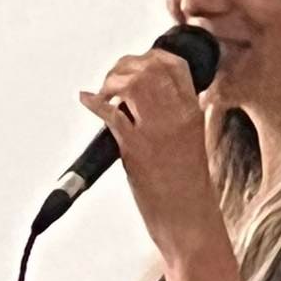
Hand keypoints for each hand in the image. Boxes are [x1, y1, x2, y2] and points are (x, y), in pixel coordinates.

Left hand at [80, 50, 225, 267]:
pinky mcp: (136, 149)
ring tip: (103, 92)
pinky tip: (86, 100)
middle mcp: (177, 116)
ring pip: (132, 82)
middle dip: (125, 66)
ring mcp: (157, 131)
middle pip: (150, 67)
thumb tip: (148, 110)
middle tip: (112, 80)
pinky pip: (112, 113)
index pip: (175, 65)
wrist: (192, 224)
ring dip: (111, 81)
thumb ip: (176, 122)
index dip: (150, 56)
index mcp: (193, 114)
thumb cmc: (189, 193)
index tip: (135, 65)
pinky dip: (94, 102)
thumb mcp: (191, 147)